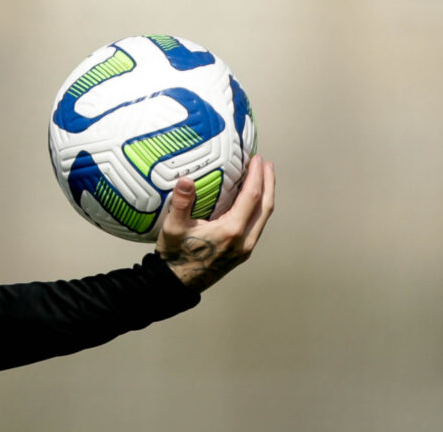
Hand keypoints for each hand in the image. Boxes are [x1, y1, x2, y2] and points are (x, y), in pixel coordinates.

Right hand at [156, 155, 274, 291]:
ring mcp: (245, 248)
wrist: (178, 284)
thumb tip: (186, 180)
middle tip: (266, 164)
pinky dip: (258, 208)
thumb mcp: (174, 227)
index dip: (256, 176)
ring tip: (263, 179)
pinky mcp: (241, 252)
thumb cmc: (176, 255)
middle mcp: (244, 240)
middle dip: (268, 183)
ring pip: (263, 217)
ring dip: (266, 196)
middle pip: (265, 207)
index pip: (252, 197)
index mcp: (231, 230)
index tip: (256, 159)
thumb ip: (181, 203)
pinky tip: (250, 202)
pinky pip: (257, 225)